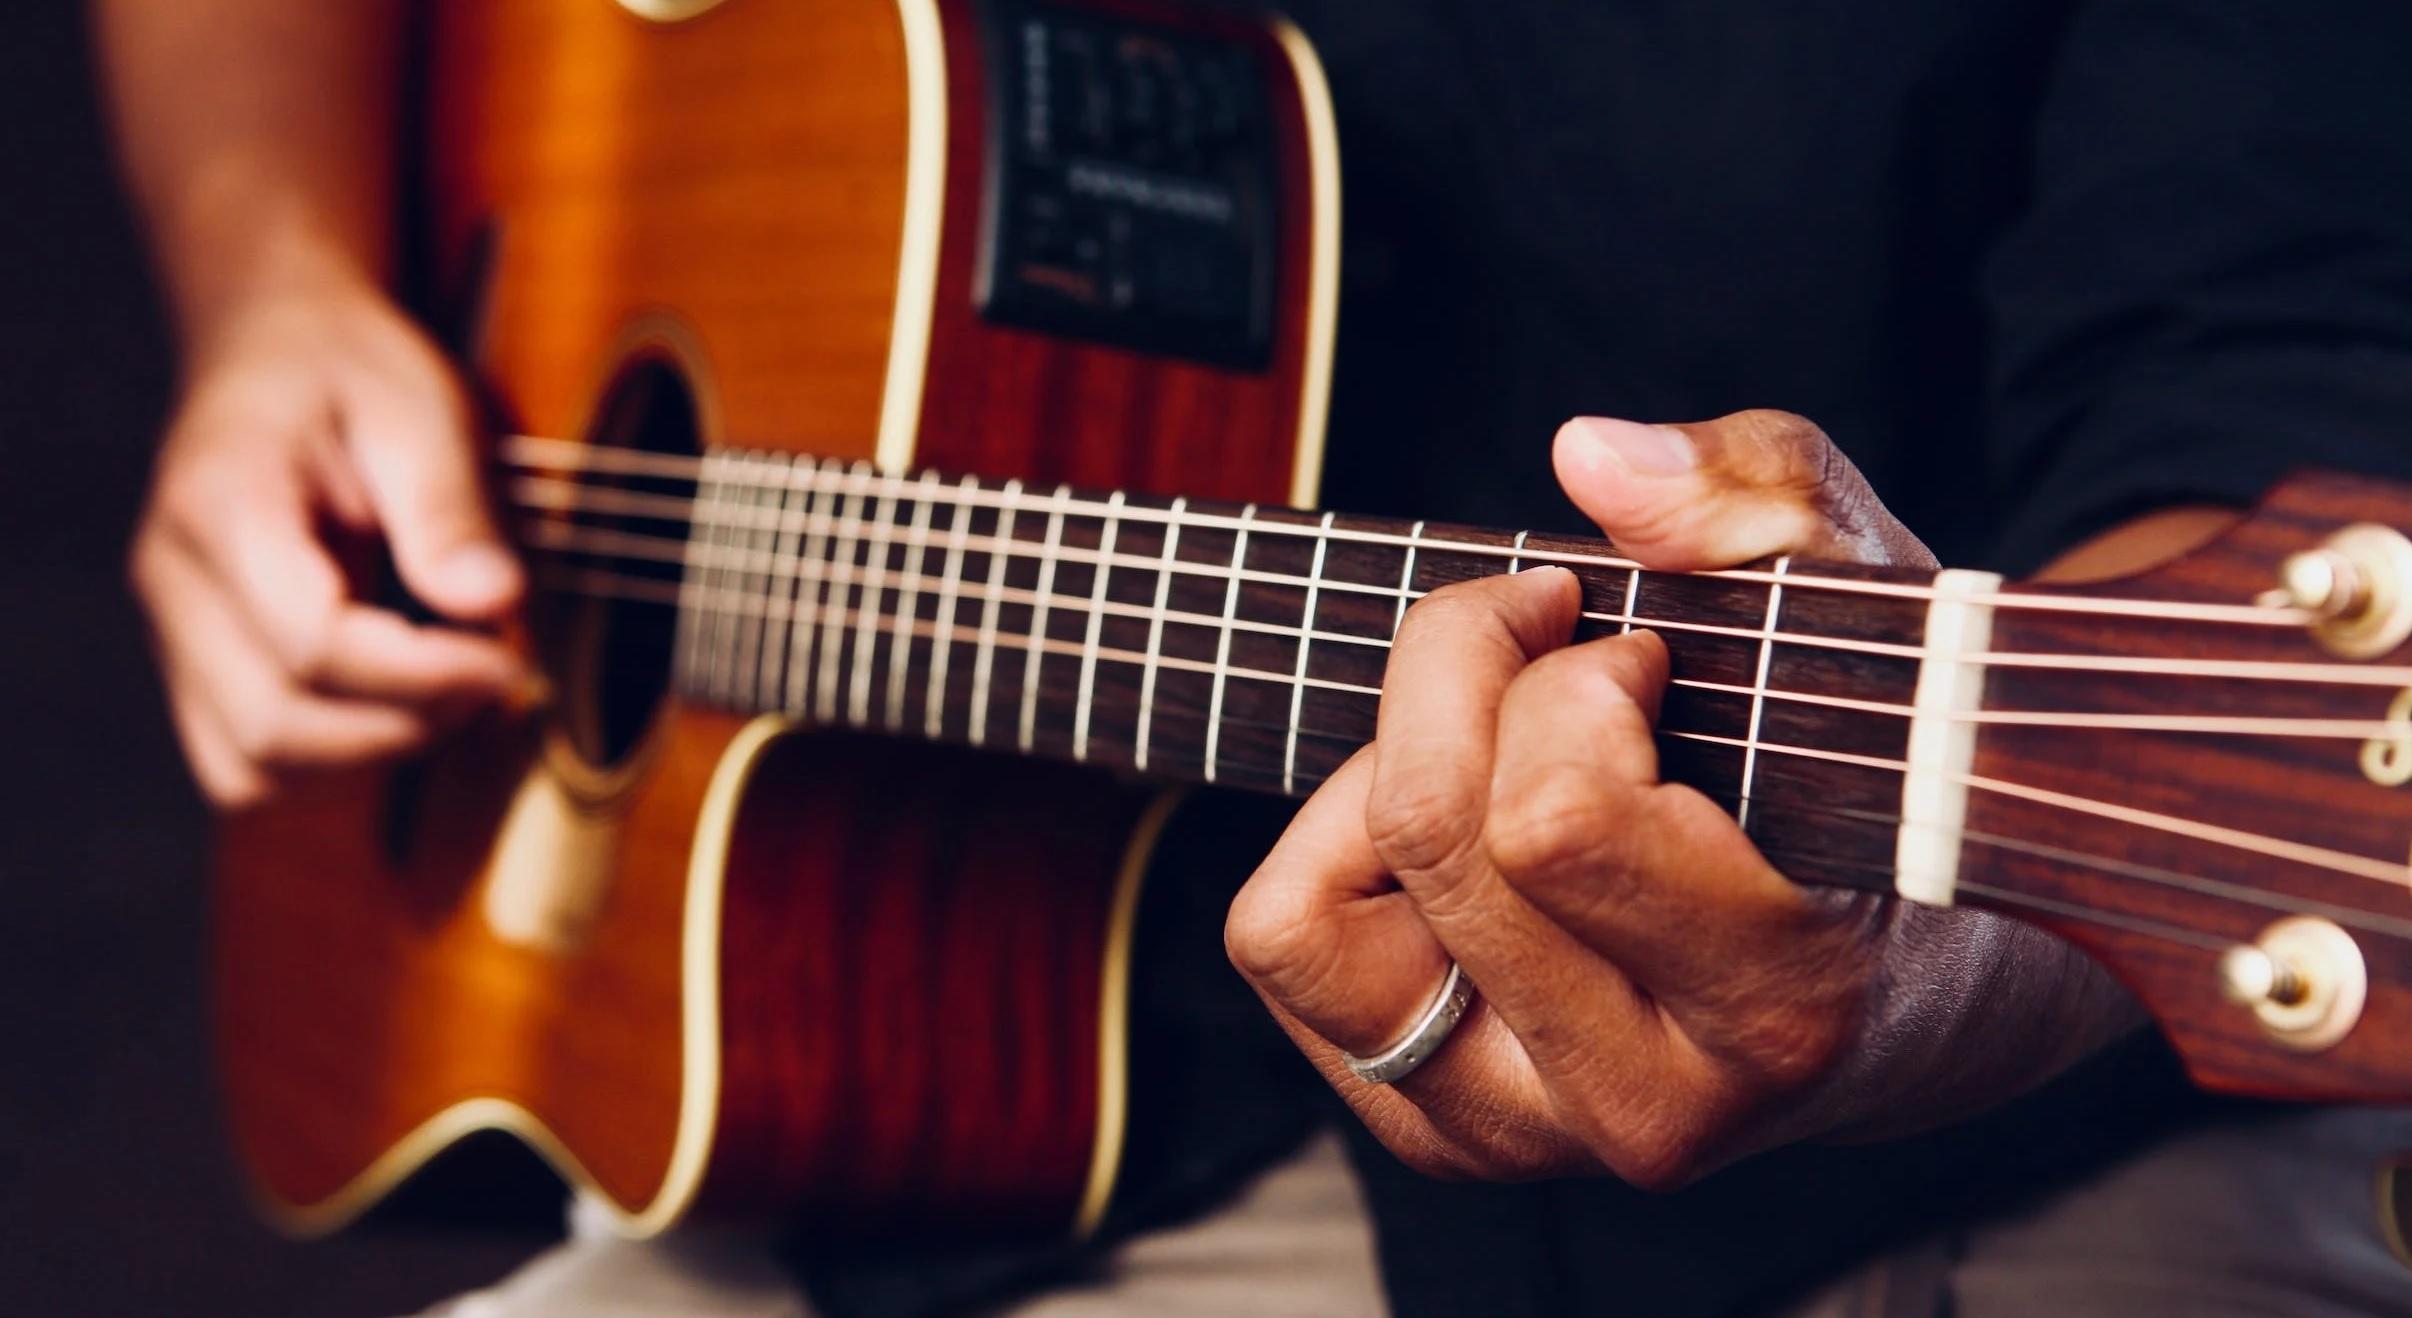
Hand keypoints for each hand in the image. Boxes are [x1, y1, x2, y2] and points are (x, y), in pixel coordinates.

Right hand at [129, 273, 526, 807]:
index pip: (311, 644)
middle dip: (404, 723)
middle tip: (494, 675)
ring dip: (368, 754)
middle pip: (273, 723)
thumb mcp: (420, 406)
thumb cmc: (350, 369)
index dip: (422, 674)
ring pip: (249, 765)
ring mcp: (172, 630)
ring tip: (452, 690)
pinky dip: (329, 760)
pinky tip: (402, 705)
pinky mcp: (195, 664)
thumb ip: (450, 507)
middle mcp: (171, 580)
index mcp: (221, 503)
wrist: (275, 345)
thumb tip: (493, 604)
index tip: (507, 656)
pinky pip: (245, 762)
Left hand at [1226, 411, 2134, 1186]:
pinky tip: (1458, 827)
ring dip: (1378, 781)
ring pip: (1305, 921)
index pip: (1552, 819)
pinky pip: (1287, 949)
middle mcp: (1643, 1107)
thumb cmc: (1890, 780)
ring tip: (1495, 749)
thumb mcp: (1875, 603)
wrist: (1923, 996)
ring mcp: (1525, 1138)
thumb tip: (1586, 455)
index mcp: (1779, 1006)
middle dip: (1464, 677)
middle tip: (1553, 648)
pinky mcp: (1439, 1133)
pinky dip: (1336, 851)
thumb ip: (1761, 502)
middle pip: (1429, 833)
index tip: (1635, 648)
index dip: (1567, 679)